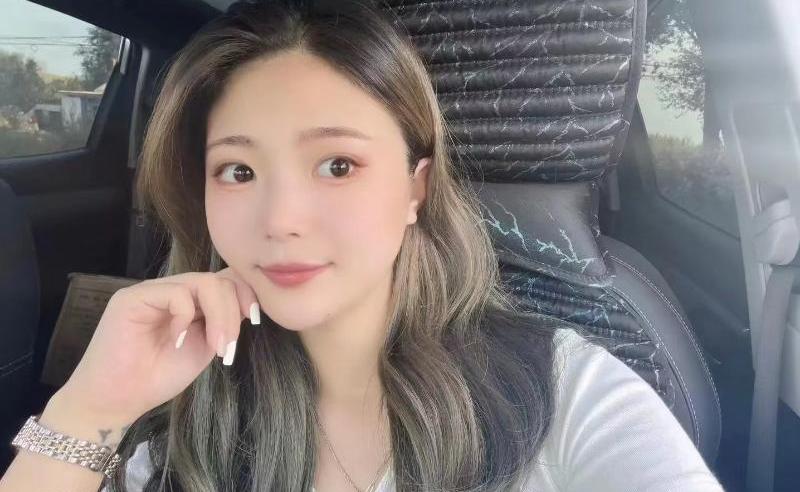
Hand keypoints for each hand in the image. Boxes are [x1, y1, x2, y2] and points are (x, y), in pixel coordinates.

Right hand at [58, 268, 260, 423]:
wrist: (117, 401)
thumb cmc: (158, 377)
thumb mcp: (204, 346)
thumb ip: (223, 323)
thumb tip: (249, 305)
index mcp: (190, 300)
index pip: (225, 280)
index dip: (245, 294)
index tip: (254, 320)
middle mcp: (172, 290)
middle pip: (219, 279)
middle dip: (233, 312)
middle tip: (226, 347)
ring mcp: (152, 291)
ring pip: (203, 282)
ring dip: (219, 316)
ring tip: (215, 346)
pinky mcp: (133, 297)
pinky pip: (177, 293)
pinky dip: (186, 316)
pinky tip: (178, 340)